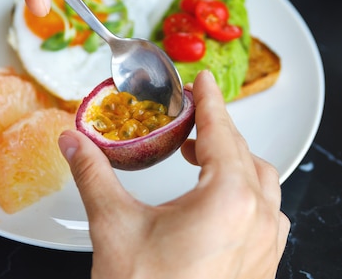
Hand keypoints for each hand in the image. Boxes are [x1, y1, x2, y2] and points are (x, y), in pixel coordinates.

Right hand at [58, 70, 289, 278]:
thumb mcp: (113, 225)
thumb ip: (93, 174)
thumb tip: (73, 142)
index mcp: (228, 200)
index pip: (221, 133)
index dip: (210, 101)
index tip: (204, 81)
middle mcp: (259, 221)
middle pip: (244, 153)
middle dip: (217, 130)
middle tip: (190, 119)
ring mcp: (267, 247)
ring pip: (262, 183)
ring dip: (233, 160)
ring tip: (200, 155)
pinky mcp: (263, 266)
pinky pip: (267, 213)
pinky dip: (244, 191)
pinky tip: (218, 197)